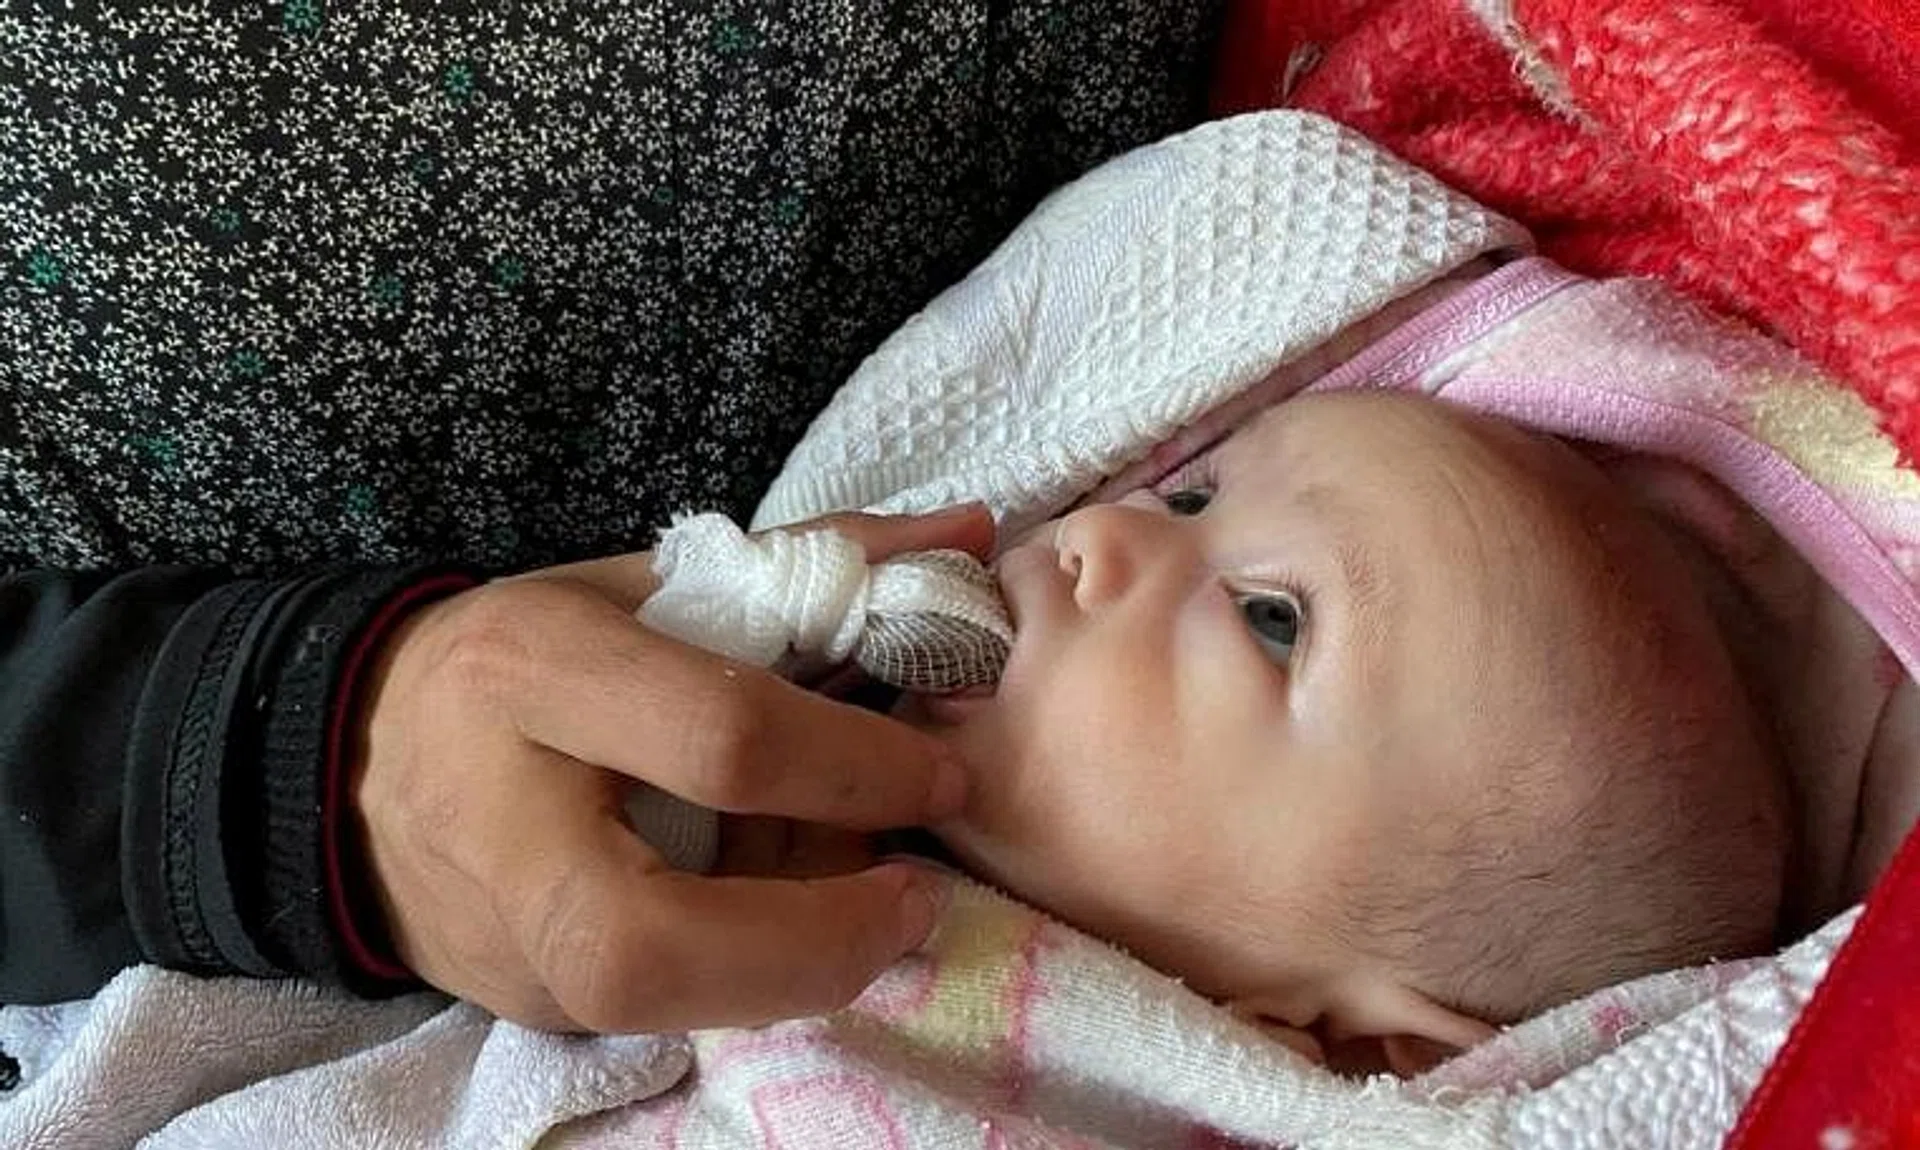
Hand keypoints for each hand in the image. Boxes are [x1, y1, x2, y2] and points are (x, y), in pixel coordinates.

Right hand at [352, 505, 995, 1031]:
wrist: (357, 763)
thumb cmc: (524, 657)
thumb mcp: (642, 585)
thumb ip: (807, 566)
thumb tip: (966, 538)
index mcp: (535, 672)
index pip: (718, 739)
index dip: (855, 768)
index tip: (941, 775)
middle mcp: (501, 820)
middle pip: (650, 937)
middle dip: (815, 938)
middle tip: (912, 898)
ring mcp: (500, 934)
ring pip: (652, 1002)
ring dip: (797, 971)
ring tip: (871, 911)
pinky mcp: (522, 1001)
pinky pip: (659, 1012)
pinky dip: (751, 977)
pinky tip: (794, 926)